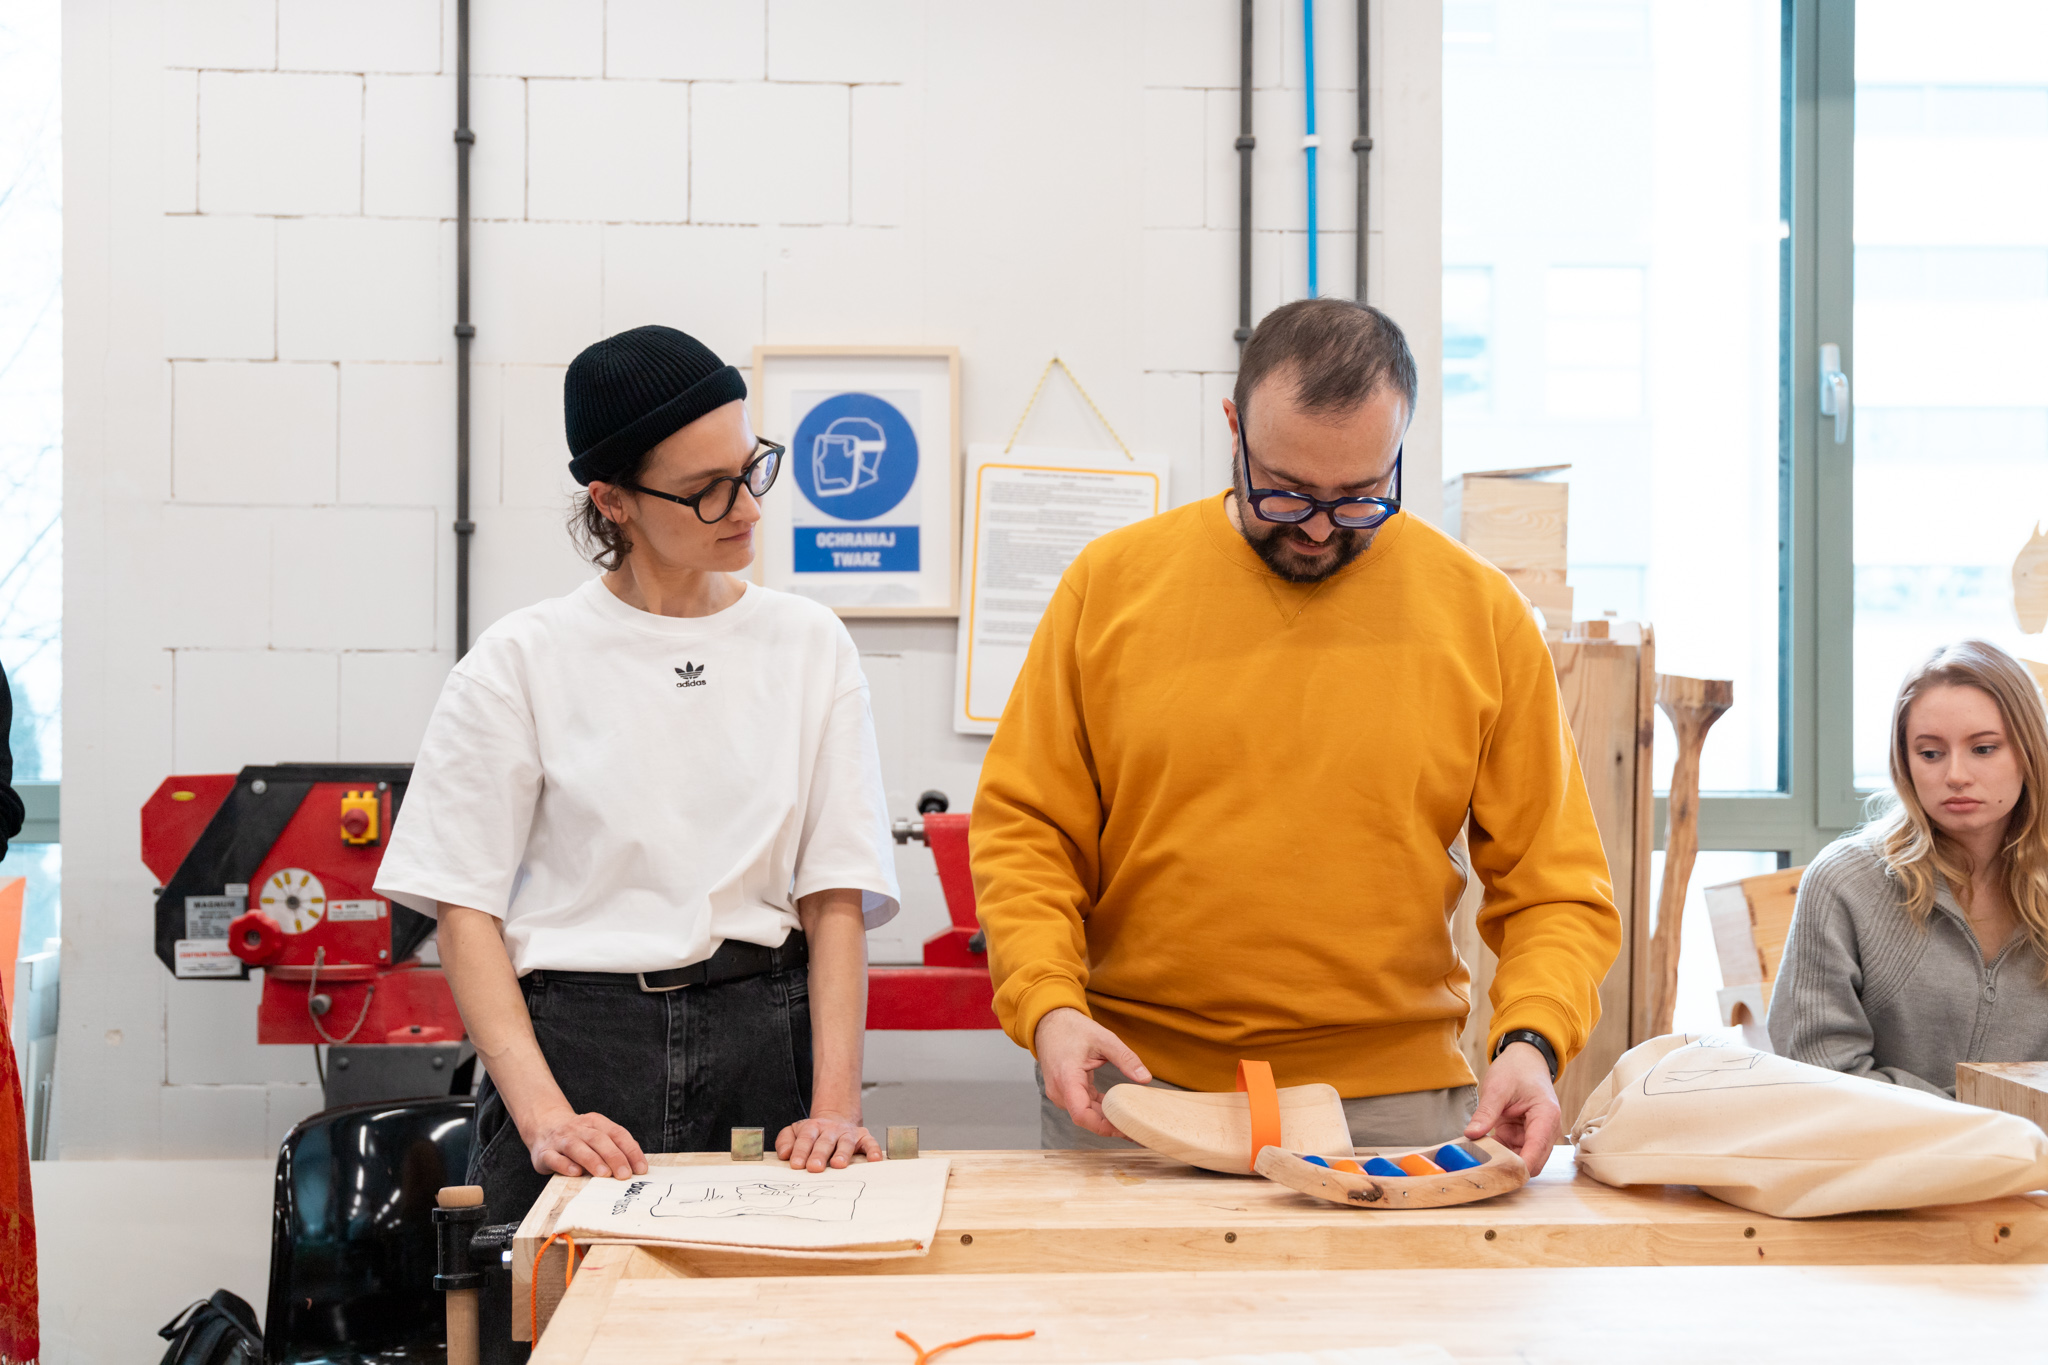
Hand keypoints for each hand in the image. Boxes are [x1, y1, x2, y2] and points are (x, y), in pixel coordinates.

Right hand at [527, 1108, 648, 1179]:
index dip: (631, 1151)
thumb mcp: (596, 1134)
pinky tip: (576, 1173)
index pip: (617, 1134)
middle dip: (614, 1157)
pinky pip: (555, 1158)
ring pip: (577, 1147)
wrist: (544, 1125)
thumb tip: (635, 1167)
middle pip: (599, 1140)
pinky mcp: (545, 1153)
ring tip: (604, 1174)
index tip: (641, 1169)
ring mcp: (561, 1140)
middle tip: (624, 1175)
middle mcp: (579, 1129)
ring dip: (592, 1160)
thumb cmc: (578, 1136)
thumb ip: (614, 1146)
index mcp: (596, 1122)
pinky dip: (565, 1165)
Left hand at [776, 1112, 881, 1170]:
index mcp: (812, 1128)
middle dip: (819, 1154)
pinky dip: (873, 1150)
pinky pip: (870, 1143)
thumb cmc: (813, 1134)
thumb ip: (785, 1141)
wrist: (835, 1121)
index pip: (805, 1139)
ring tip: (838, 1165)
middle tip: (814, 1168)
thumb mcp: (795, 1132)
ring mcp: (848, 1133)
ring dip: (842, 1153)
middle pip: (824, 1142)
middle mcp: (831, 1129)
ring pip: (845, 1143)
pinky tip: (874, 1159)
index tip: (796, 1165)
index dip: (800, 1151)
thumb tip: (784, 1154)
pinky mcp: (863, 1137)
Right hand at [1033, 1007, 1151, 1137]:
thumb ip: (1125, 1058)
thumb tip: (1145, 1078)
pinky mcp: (1065, 1092)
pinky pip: (1083, 1106)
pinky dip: (1100, 1109)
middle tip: (1137, 1130)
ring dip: (1106, 1119)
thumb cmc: (1072, 1029)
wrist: (1050, 1023)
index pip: (1082, 1114)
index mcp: (1067, 1078)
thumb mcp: (1104, 1039)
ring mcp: (1060, 1093)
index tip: (1124, 1129)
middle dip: (1111, 1126)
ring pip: (1085, 1114)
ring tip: (1131, 1122)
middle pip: (1086, 1118)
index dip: (1103, 1126)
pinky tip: (1117, 1110)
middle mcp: (1060, 1090)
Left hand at [1464, 1041, 1561, 1174]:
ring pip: (1522, 1159)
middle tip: (1482, 1169)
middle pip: (1533, 1161)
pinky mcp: (1524, 1134)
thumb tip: (1471, 1134)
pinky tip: (1482, 1148)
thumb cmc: (1517, 1069)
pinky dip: (1500, 1152)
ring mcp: (1536, 1134)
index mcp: (1546, 1116)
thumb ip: (1486, 1113)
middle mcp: (1546, 1129)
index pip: (1536, 1150)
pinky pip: (1513, 1151)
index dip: (1520, 1166)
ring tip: (1479, 1156)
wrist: (1525, 1059)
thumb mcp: (1497, 1088)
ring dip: (1503, 1160)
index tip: (1499, 1175)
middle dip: (1511, 1167)